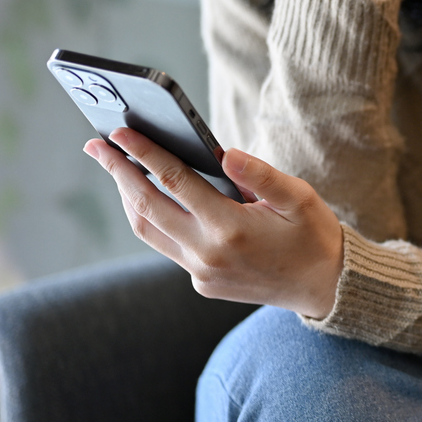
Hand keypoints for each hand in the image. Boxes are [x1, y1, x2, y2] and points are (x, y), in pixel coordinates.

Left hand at [85, 129, 343, 318]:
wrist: (326, 287)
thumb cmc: (314, 235)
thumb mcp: (300, 197)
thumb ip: (261, 174)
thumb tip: (224, 153)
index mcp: (230, 229)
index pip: (174, 182)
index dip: (143, 154)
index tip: (118, 133)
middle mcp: (207, 254)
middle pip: (145, 206)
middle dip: (117, 172)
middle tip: (96, 144)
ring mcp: (201, 272)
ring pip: (147, 230)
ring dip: (127, 197)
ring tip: (116, 168)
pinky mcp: (202, 283)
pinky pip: (167, 246)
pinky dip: (154, 218)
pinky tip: (154, 197)